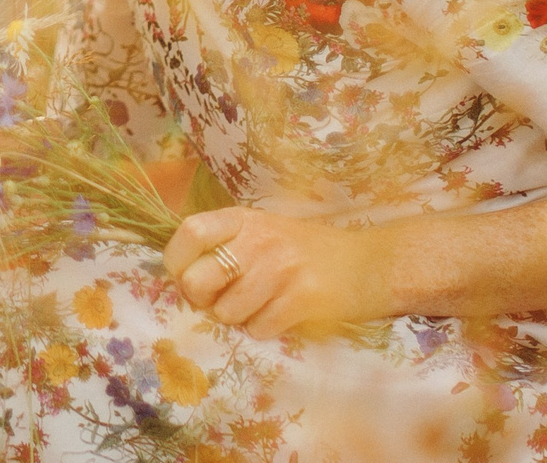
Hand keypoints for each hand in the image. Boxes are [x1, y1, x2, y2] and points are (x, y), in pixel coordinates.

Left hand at [163, 207, 381, 340]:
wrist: (370, 264)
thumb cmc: (308, 251)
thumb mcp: (263, 231)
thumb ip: (225, 244)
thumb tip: (179, 275)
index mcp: (244, 218)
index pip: (190, 232)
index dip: (176, 261)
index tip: (183, 276)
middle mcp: (259, 239)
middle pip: (198, 280)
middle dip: (202, 300)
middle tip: (220, 301)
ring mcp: (281, 269)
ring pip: (227, 312)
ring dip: (237, 318)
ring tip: (259, 305)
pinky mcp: (302, 299)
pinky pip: (259, 328)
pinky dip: (264, 329)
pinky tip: (281, 314)